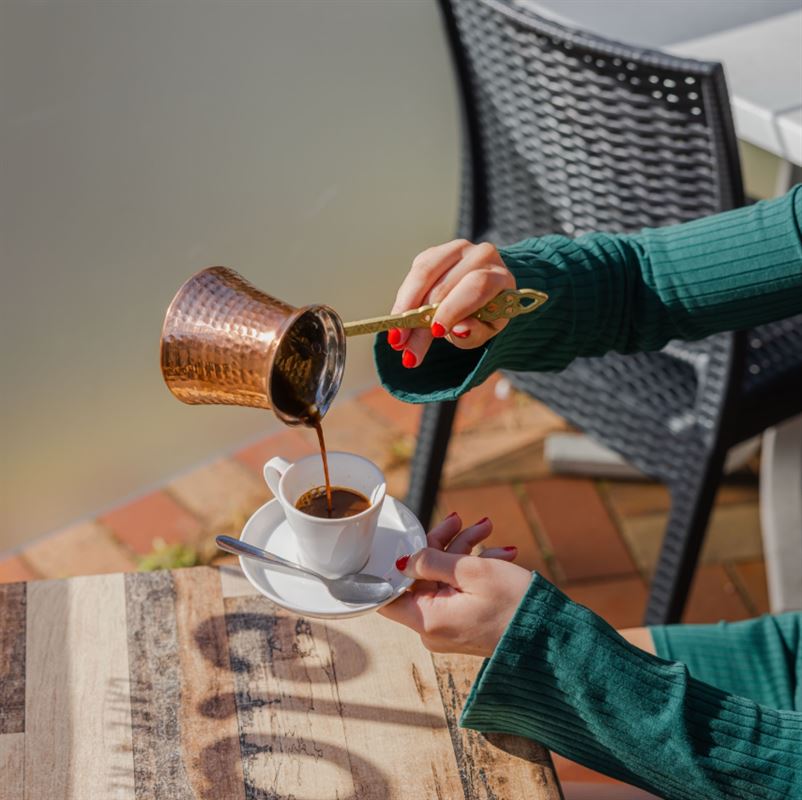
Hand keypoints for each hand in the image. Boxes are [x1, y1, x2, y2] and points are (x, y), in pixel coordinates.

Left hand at [378, 513, 531, 656]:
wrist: (552, 637)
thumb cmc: (514, 605)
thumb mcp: (472, 572)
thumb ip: (432, 561)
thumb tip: (404, 560)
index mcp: (427, 619)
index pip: (387, 595)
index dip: (393, 565)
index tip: (407, 540)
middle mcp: (433, 628)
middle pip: (421, 578)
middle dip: (442, 544)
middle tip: (461, 520)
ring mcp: (450, 626)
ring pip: (444, 578)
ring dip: (463, 550)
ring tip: (487, 528)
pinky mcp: (466, 622)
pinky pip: (459, 590)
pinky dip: (475, 568)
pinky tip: (499, 552)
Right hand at [387, 239, 514, 368]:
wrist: (481, 296)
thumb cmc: (484, 316)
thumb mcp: (485, 331)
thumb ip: (475, 332)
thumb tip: (459, 329)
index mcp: (500, 277)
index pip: (476, 287)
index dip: (453, 308)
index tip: (435, 332)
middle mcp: (481, 256)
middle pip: (444, 286)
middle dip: (421, 319)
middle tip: (404, 347)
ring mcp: (456, 250)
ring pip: (424, 274)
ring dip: (405, 307)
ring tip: (396, 337)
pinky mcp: (434, 253)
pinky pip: (414, 273)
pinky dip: (403, 299)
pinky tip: (398, 319)